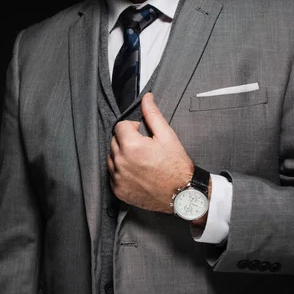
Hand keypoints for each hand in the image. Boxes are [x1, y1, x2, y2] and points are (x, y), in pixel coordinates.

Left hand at [107, 93, 193, 212]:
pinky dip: (120, 171)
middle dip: (126, 141)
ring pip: (111, 157)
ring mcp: (118, 177)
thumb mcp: (167, 136)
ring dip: (121, 155)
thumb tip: (146, 98)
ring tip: (140, 161)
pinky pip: (112, 174)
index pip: (120, 126)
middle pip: (114, 141)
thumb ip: (153, 115)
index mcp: (131, 146)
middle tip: (144, 149)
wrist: (182, 195)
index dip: (133, 128)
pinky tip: (136, 173)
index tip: (143, 136)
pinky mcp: (117, 190)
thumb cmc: (176, 166)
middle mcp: (121, 162)